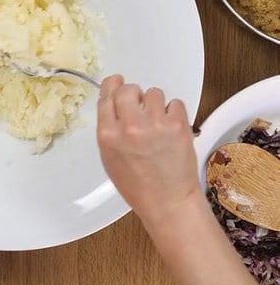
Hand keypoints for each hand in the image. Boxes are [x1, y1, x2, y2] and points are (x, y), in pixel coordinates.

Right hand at [96, 75, 200, 225]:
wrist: (167, 202)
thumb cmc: (137, 184)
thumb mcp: (109, 156)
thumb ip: (109, 127)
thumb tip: (112, 101)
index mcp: (108, 135)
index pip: (106, 95)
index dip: (112, 85)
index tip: (116, 82)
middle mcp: (129, 127)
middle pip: (128, 88)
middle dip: (133, 94)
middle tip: (139, 106)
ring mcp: (155, 125)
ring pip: (153, 92)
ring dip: (155, 104)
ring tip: (157, 123)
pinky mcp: (178, 125)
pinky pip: (174, 102)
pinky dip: (173, 112)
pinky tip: (170, 129)